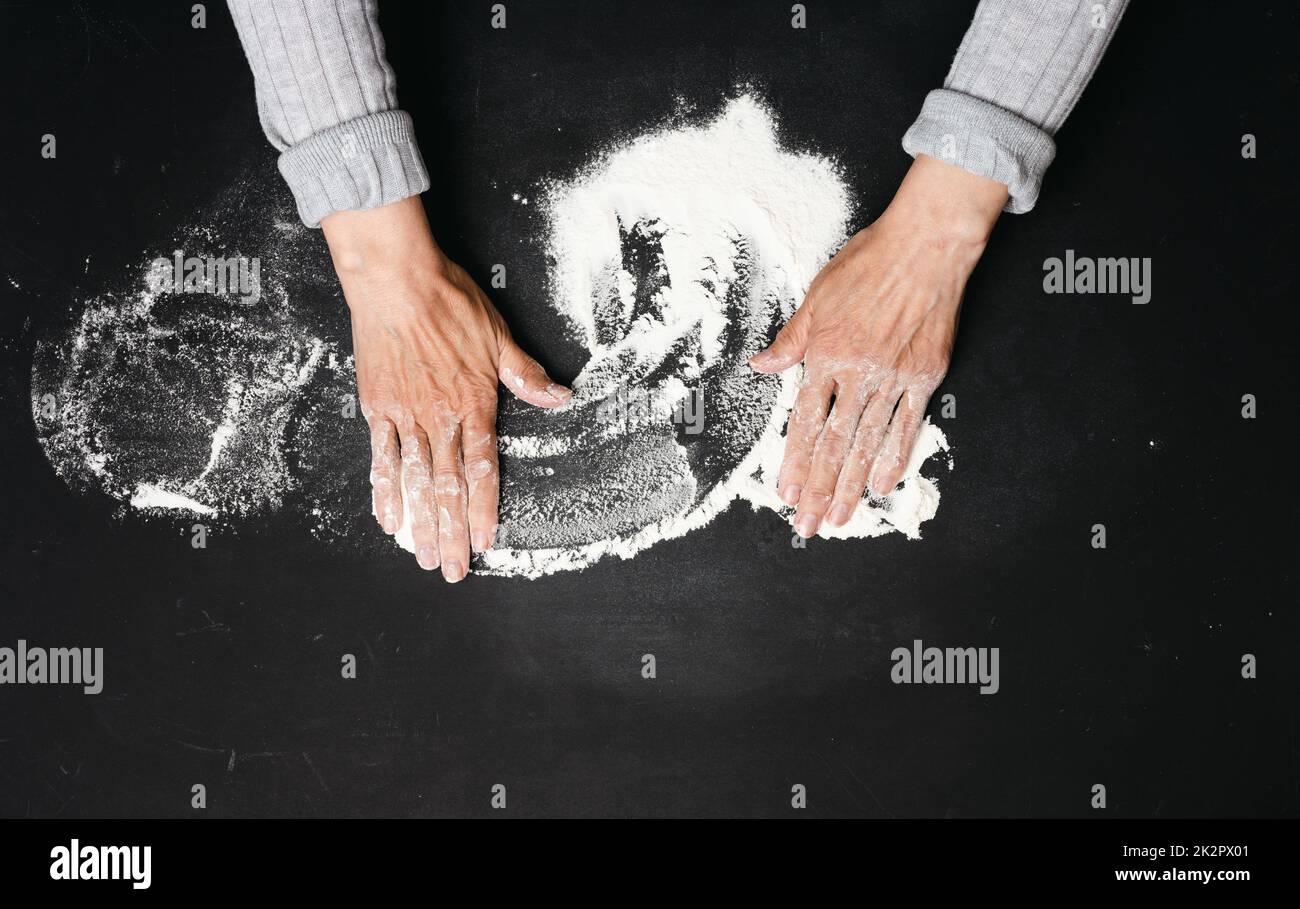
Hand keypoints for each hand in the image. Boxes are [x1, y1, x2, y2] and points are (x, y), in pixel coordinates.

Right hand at [322, 197, 569, 580]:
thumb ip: (525, 374)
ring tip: (422, 556)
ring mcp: (405, 415)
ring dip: (420, 523)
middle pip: (447, 487)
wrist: (396, 279)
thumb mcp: (499, 336)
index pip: (482, 468)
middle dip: (450, 533)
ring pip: (414, 481)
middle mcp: (439, 417)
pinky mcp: (378, 407)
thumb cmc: (448, 301)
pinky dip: (384, 491)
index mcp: (474, 403)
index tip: (484, 542)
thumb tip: (559, 397)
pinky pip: (381, 457)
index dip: (484, 509)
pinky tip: (388, 519)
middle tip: (450, 569)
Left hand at [748, 154, 1007, 537]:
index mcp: (825, 355)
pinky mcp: (925, 375)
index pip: (805, 422)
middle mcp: (858, 373)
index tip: (789, 494)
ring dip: (852, 485)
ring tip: (841, 517)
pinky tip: (881, 484)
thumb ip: (791, 340)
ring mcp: (894, 377)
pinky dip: (894, 457)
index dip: (796, 462)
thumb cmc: (868, 263)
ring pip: (868, 443)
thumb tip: (761, 367)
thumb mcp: (816, 297)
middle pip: (834, 443)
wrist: (925, 245)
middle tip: (809, 525)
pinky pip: (908, 425)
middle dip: (820, 489)